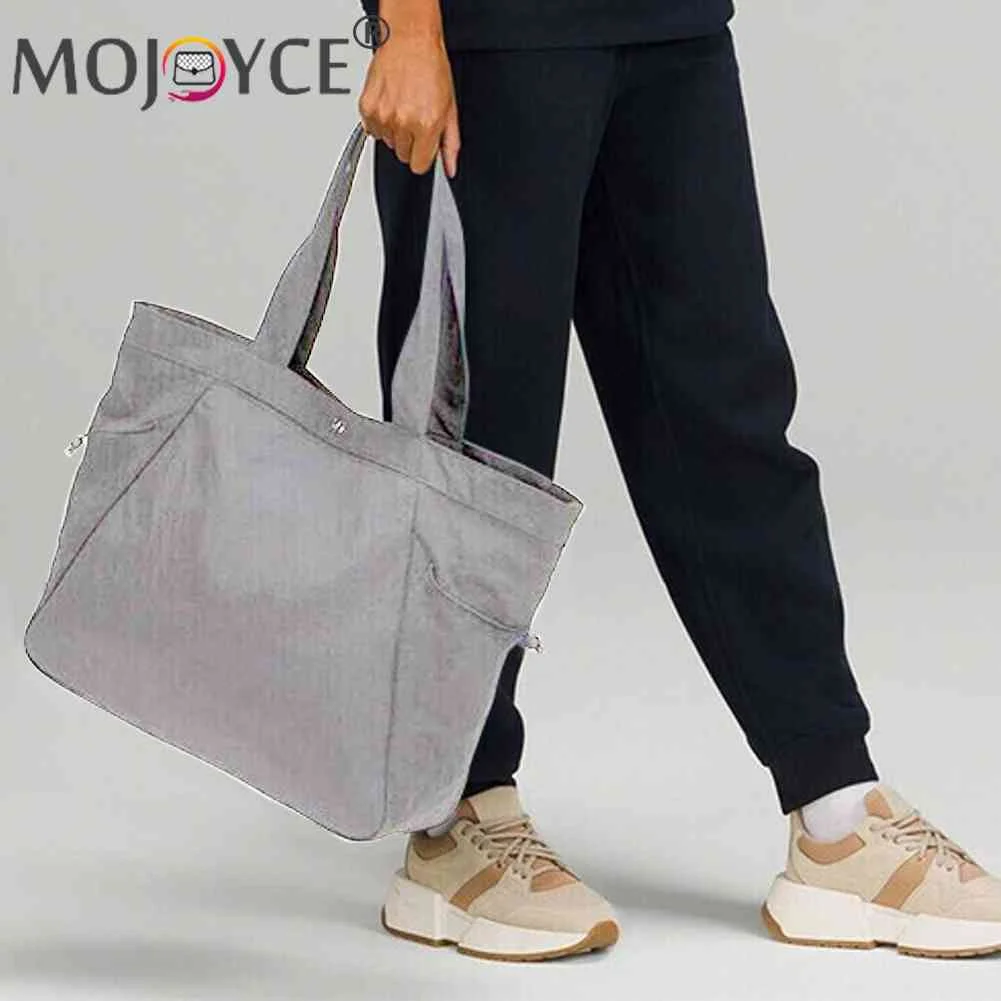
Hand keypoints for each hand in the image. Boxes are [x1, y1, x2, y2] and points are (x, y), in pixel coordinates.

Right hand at [358, 10, 460, 176]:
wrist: (411, 40)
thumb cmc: (431, 67)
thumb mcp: (450, 108)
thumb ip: (450, 143)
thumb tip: (450, 168)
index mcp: (426, 124)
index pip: (419, 166)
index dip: (423, 156)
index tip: (424, 145)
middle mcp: (403, 122)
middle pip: (403, 155)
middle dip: (411, 142)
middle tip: (416, 118)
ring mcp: (383, 115)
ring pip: (388, 143)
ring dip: (395, 131)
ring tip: (404, 106)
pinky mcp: (367, 107)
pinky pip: (373, 129)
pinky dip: (381, 121)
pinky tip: (391, 103)